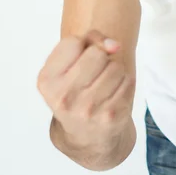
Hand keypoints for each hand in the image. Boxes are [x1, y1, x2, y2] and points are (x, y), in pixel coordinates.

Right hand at [37, 29, 135, 144]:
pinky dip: (124, 83)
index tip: (79, 59)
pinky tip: (113, 94)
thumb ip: (89, 40)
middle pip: (97, 53)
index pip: (73, 42)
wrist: (85, 134)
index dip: (82, 45)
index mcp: (47, 81)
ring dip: (114, 71)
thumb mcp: (68, 64)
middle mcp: (64, 97)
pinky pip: (128, 81)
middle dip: (100, 57)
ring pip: (115, 66)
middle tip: (94, 72)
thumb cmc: (76, 89)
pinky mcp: (110, 116)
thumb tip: (114, 46)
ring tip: (103, 84)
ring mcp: (88, 109)